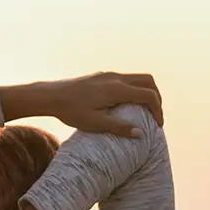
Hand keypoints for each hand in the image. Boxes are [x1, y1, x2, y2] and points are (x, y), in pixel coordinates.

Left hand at [30, 72, 163, 135]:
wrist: (50, 96)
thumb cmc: (71, 111)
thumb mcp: (96, 123)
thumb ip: (120, 128)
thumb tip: (141, 134)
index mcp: (116, 89)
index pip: (148, 95)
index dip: (158, 110)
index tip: (158, 125)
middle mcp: (115, 78)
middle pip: (148, 80)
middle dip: (157, 97)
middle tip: (156, 115)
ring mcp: (109, 75)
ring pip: (137, 78)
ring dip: (146, 92)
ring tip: (145, 111)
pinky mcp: (102, 76)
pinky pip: (126, 79)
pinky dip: (135, 89)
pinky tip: (127, 105)